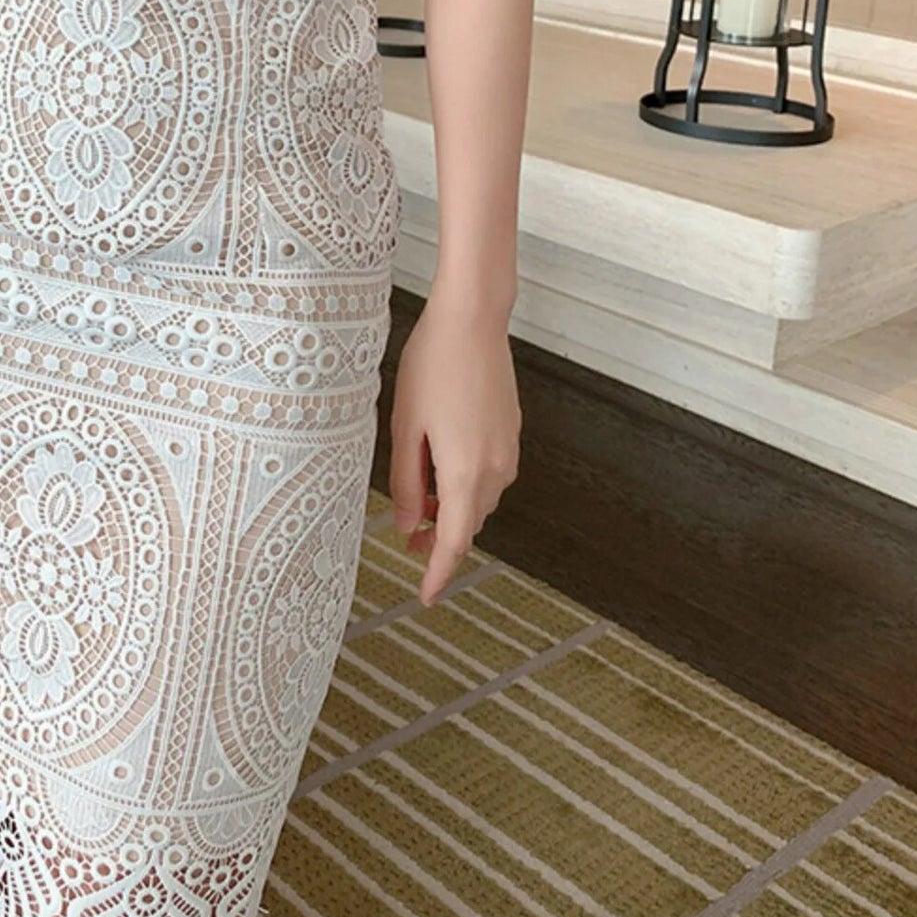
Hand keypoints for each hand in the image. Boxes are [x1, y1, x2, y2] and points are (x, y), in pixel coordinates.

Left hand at [388, 292, 520, 606]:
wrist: (473, 321)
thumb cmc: (433, 367)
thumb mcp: (406, 427)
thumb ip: (406, 482)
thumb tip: (408, 523)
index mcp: (466, 472)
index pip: (453, 542)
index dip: (438, 572)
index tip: (426, 595)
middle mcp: (496, 468)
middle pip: (467, 522)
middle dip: (438, 537)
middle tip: (405, 538)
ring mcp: (508, 449)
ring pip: (479, 498)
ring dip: (452, 507)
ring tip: (416, 497)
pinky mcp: (511, 432)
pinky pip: (487, 474)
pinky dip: (465, 483)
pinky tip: (440, 465)